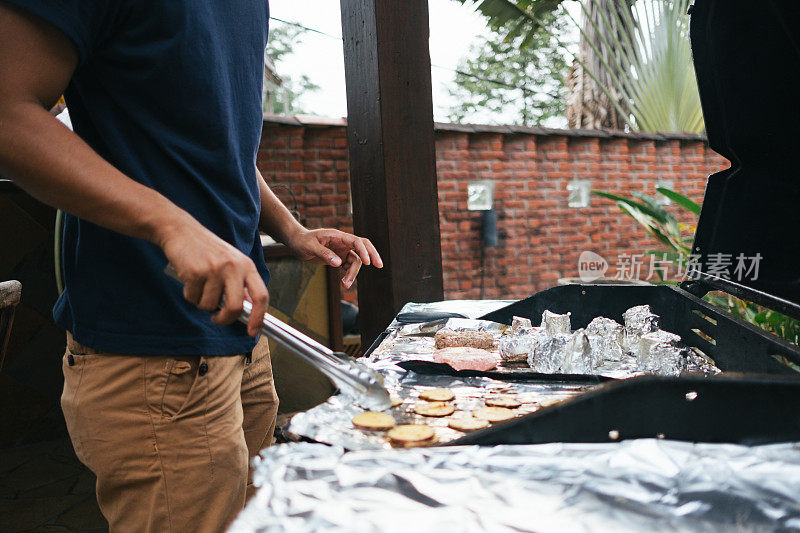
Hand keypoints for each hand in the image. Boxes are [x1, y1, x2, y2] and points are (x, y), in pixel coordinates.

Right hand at [157, 215, 268, 336]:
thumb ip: (240, 284)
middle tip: (216, 318)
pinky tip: (189, 279)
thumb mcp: (231, 262)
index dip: (259, 318)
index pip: (261, 296)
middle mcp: (234, 267)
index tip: (252, 331)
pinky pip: (193, 298)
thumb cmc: (207, 251)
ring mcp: (215, 269)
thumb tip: (247, 312)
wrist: (181, 231)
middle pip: (235, 307)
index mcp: (247, 266)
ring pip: (209, 306)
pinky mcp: (195, 272)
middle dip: (224, 319)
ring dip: (201, 303)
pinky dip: (189, 295)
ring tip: (199, 286)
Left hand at [286, 228, 382, 287]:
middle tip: (379, 265)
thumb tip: (339, 263)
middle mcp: (342, 242)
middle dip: (372, 255)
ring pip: (356, 260)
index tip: (368, 262)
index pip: (356, 241)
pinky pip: (349, 266)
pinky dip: (349, 274)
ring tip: (345, 285)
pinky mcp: (338, 257)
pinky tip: (344, 282)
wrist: (296, 242)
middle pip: (363, 247)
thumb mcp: (310, 247)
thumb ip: (325, 254)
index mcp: (337, 236)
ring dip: (354, 273)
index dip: (364, 251)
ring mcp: (341, 250)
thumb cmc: (302, 241)